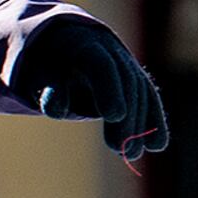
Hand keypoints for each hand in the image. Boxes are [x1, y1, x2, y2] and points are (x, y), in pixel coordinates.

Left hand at [16, 15, 166, 163]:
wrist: (67, 43)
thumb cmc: (48, 65)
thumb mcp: (39, 76)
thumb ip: (49, 91)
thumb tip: (58, 110)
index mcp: (84, 46)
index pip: (101, 66)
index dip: (110, 90)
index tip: (114, 116)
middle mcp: (112, 52)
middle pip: (125, 83)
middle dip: (126, 117)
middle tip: (120, 148)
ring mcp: (127, 64)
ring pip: (140, 93)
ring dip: (140, 125)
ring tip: (133, 155)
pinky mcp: (136, 80)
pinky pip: (148, 99)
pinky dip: (153, 121)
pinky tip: (157, 146)